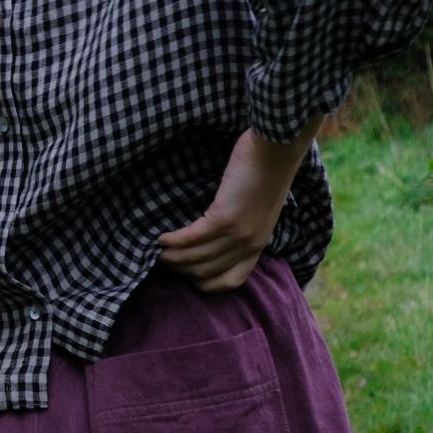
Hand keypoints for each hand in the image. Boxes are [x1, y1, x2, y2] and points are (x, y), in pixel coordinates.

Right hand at [156, 117, 322, 292]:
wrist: (276, 150)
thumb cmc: (266, 171)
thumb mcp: (259, 208)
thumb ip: (243, 224)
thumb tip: (215, 230)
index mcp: (258, 245)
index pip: (230, 281)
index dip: (205, 283)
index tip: (187, 273)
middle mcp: (249, 245)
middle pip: (207, 272)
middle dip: (182, 270)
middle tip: (163, 260)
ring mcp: (238, 234)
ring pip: (197, 258)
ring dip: (173, 258)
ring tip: (157, 252)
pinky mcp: (225, 217)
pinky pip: (193, 238)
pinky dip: (174, 241)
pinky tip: (162, 238)